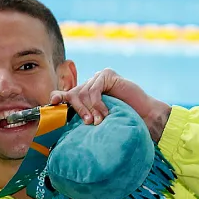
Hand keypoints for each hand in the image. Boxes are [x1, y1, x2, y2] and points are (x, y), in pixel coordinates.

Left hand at [50, 68, 171, 141]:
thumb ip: (81, 116)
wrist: (144, 117)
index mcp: (85, 95)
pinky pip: (93, 90)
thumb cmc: (120, 121)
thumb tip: (61, 120)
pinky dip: (97, 104)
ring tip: (99, 121)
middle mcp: (90, 84)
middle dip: (78, 110)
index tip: (53, 102)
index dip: (58, 97)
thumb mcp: (95, 120)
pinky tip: (105, 113)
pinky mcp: (107, 75)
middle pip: (72, 94)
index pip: (66, 94)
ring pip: (82, 93)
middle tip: (88, 123)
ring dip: (90, 110)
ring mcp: (98, 77)